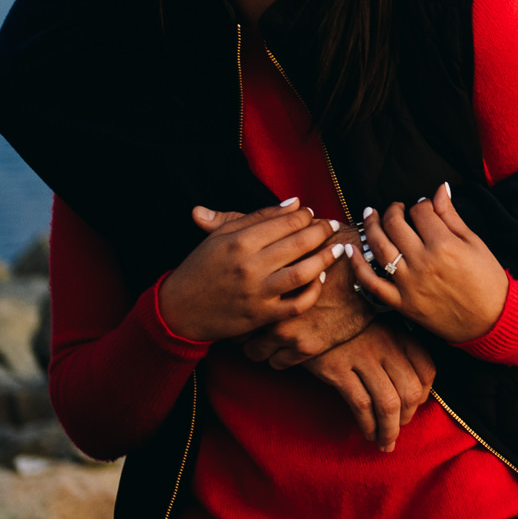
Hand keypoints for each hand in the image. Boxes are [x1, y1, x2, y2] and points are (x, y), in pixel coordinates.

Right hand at [157, 198, 342, 342]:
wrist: (179, 310)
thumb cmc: (200, 267)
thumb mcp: (220, 236)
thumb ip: (257, 217)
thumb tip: (294, 203)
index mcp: (239, 242)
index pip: (285, 222)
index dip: (305, 215)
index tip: (312, 213)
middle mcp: (250, 266)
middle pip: (299, 243)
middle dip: (322, 231)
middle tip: (332, 226)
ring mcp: (257, 293)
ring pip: (303, 273)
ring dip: (326, 258)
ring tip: (338, 249)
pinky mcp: (261, 316)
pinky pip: (297, 304)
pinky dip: (313, 291)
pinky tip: (320, 278)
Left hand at [242, 228, 370, 366]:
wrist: (373, 271)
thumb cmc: (335, 247)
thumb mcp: (292, 235)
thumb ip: (258, 224)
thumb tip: (206, 212)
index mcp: (263, 278)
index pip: (232, 302)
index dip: (231, 305)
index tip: (237, 305)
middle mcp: (271, 308)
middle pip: (237, 333)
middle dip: (239, 332)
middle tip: (245, 326)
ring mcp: (287, 331)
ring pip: (254, 352)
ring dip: (256, 347)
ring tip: (261, 339)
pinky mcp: (306, 347)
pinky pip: (276, 362)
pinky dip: (276, 356)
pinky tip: (280, 348)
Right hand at [299, 317, 437, 450]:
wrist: (308, 313)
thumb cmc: (346, 326)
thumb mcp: (378, 327)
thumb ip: (397, 349)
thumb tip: (412, 388)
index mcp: (399, 334)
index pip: (426, 370)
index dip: (423, 395)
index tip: (413, 407)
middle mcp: (385, 345)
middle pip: (409, 391)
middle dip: (407, 418)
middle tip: (398, 429)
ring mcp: (362, 356)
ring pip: (388, 403)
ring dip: (389, 430)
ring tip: (385, 442)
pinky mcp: (338, 369)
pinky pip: (361, 404)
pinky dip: (368, 424)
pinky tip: (368, 432)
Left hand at [351, 184, 508, 343]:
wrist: (490, 321)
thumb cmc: (488, 280)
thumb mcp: (475, 242)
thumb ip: (451, 216)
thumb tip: (439, 189)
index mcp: (444, 244)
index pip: (420, 211)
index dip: (419, 204)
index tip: (422, 207)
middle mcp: (423, 262)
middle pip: (395, 224)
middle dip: (393, 210)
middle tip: (395, 208)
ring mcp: (409, 284)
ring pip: (379, 247)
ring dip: (370, 226)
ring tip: (369, 215)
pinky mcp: (402, 303)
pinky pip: (371, 283)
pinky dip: (357, 265)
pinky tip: (350, 249)